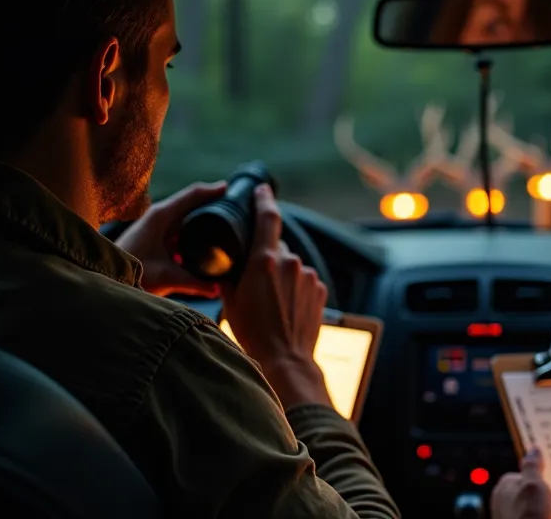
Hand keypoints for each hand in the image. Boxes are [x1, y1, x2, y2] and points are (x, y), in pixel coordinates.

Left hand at [115, 181, 226, 296]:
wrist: (105, 277)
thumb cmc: (131, 273)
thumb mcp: (166, 277)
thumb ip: (195, 283)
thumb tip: (218, 290)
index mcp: (162, 216)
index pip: (193, 195)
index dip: (214, 191)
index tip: (234, 189)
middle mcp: (159, 216)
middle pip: (191, 203)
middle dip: (213, 205)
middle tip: (236, 208)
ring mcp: (155, 225)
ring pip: (184, 217)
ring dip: (202, 218)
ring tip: (224, 224)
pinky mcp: (153, 236)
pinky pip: (177, 228)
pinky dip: (191, 231)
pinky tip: (202, 243)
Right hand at [221, 184, 330, 408]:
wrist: (285, 360)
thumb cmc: (253, 332)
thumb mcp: (230, 299)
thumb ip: (232, 273)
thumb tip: (230, 262)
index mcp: (264, 261)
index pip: (268, 218)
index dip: (264, 200)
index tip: (262, 190)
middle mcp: (290, 263)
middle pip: (276, 248)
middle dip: (266, 259)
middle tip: (256, 283)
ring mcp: (308, 276)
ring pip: (291, 266)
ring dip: (282, 276)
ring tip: (272, 303)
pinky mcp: (320, 289)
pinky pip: (304, 280)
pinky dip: (295, 288)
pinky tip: (286, 308)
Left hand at [491, 449, 550, 518]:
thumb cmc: (531, 512)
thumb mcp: (535, 483)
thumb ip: (533, 465)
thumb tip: (533, 449)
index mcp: (504, 484)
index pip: (521, 476)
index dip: (536, 480)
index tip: (550, 484)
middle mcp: (499, 500)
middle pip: (522, 492)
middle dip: (534, 496)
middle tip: (550, 500)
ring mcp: (503, 516)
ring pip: (522, 508)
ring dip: (534, 510)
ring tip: (548, 512)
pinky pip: (522, 518)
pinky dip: (531, 518)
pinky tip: (543, 518)